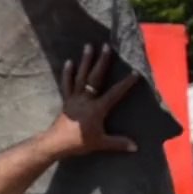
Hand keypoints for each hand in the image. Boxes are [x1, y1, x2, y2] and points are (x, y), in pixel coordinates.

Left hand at [49, 42, 139, 156]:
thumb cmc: (79, 143)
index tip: (135, 72)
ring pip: (81, 76)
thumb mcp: (101, 143)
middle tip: (106, 46)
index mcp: (97, 108)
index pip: (115, 93)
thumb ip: (118, 143)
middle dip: (102, 61)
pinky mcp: (66, 100)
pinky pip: (66, 84)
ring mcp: (74, 98)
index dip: (126, 83)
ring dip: (85, 61)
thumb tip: (135, 147)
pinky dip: (67, 73)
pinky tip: (69, 62)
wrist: (56, 143)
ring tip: (88, 46)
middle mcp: (86, 99)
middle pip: (95, 77)